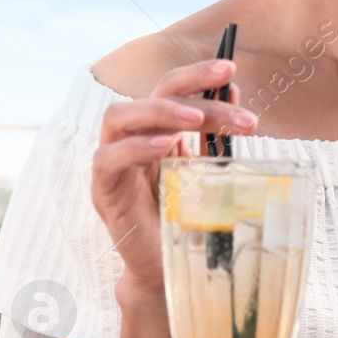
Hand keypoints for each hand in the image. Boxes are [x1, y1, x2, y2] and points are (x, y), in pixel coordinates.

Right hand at [91, 59, 257, 296]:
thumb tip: (233, 91)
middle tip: (230, 94)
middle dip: (191, 88)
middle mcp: (132, 139)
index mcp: (158, 130)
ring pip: (120, 117)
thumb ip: (215, 135)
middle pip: (151, 95)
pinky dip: (136, 148)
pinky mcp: (104, 192)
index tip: (230, 70)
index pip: (171, 89)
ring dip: (161, 111)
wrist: (171, 267)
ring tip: (197, 118)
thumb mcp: (209, 170)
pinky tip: (166, 146)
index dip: (197, 75)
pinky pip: (108, 160)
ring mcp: (114, 164)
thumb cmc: (190, 216)